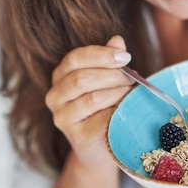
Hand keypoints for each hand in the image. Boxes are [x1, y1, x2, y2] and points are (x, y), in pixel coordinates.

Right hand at [45, 35, 132, 167]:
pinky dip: (117, 112)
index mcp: (60, 76)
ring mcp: (62, 118)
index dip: (100, 55)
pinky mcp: (77, 136)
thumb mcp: (107, 80)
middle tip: (133, 78)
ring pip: (92, 99)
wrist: (102, 147)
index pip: (75, 58)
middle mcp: (55, 96)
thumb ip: (110, 60)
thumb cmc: (106, 106)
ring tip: (132, 93)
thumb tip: (117, 40)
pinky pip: (101, 119)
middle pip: (81, 78)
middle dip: (112, 75)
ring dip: (117, 93)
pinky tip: (127, 110)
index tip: (125, 56)